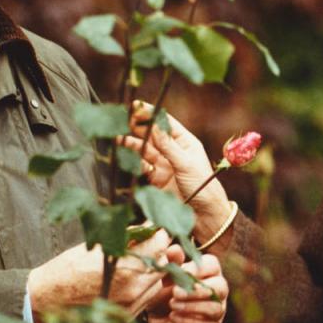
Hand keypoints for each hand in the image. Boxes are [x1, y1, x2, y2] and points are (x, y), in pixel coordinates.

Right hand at [28, 230, 173, 322]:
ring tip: (135, 261)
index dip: (159, 234)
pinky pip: (146, 298)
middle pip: (162, 264)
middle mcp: (133, 289)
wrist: (47, 298)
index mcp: (125, 267)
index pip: (160, 246)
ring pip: (157, 282)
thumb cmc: (68, 267)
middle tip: (147, 242)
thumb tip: (149, 226)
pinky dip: (143, 286)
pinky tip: (129, 278)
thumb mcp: (98, 245)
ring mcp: (131, 306)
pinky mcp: (127, 317)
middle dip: (157, 251)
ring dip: (152, 270)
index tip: (156, 228)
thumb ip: (128, 236)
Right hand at [125, 103, 234, 240]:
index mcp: (185, 142)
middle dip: (137, 127)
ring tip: (117, 138)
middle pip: (152, 135)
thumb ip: (168, 146)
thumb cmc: (203, 187)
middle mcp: (173, 151)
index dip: (150, 114)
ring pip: (144, 151)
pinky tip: (123, 156)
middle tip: (121, 119)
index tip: (135, 106)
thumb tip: (154, 126)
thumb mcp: (185, 163)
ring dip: (131, 144)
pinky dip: (133, 162)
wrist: (205, 216)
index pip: (165, 123)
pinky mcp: (156, 181)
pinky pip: (142, 168)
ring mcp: (164, 166)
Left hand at [147, 253, 229, 322]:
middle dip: (197, 291)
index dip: (196, 270)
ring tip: (172, 305)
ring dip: (192, 307)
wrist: (154, 317)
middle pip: (220, 287)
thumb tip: (174, 249)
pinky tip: (173, 317)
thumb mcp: (164, 275)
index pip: (212, 265)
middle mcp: (218, 290)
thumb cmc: (163, 290)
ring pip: (216, 308)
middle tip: (175, 292)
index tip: (179, 274)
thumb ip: (171, 263)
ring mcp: (217, 311)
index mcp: (209, 271)